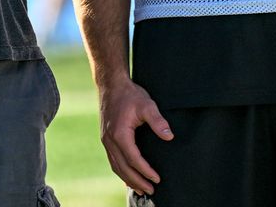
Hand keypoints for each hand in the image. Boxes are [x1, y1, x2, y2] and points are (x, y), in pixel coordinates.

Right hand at [99, 79, 172, 195]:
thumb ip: (158, 121)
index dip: (145, 171)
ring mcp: (106, 140)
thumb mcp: (147, 104)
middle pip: (123, 168)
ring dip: (128, 179)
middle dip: (137, 181)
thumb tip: (169, 137)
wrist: (111, 84)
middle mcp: (110, 140)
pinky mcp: (106, 138)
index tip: (157, 179)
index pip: (134, 159)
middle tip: (151, 191)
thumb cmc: (130, 94)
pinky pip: (113, 160)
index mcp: (120, 134)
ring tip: (140, 189)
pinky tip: (127, 176)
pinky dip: (121, 170)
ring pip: (116, 166)